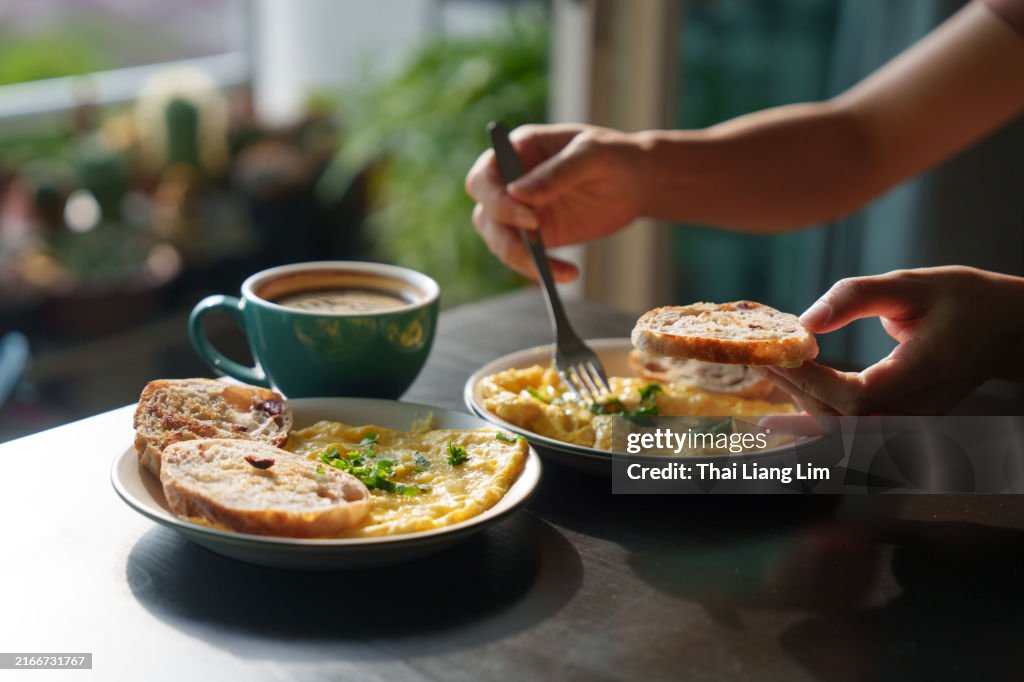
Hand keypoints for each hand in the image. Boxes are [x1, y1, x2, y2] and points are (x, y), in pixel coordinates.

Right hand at [465, 123, 649, 281]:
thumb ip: (556, 173)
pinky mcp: (538, 236)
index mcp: (517, 151)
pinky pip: (524, 258)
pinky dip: (540, 270)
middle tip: (539, 244)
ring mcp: (521, 211)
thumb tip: (517, 194)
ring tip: (561, 270)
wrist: (638, 183)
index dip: (496, 200)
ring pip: (499, 240)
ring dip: (522, 259)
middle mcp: (511, 182)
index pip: (483, 178)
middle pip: (485, 212)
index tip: (530, 217)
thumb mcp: (591, 155)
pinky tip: (568, 274)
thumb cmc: (615, 156)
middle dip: (504, 233)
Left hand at [756, 266, 1023, 414]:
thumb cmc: (960, 300)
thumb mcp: (911, 283)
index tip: (781, 353)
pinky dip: (813, 419)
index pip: (860, 396)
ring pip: (842, 432)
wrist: (1002, 330)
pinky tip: (777, 411)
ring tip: (764, 368)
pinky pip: (850, 434)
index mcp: (928, 370)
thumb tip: (805, 322)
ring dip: (797, 403)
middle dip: (793, 388)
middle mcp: (920, 409)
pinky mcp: (901, 427)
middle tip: (757, 355)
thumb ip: (856, 298)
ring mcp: (912, 425)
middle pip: (843, 420)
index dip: (813, 381)